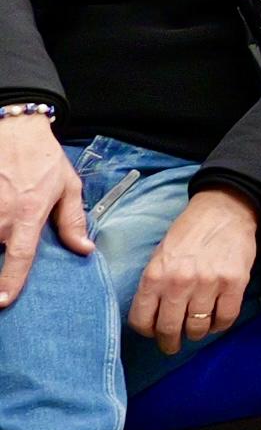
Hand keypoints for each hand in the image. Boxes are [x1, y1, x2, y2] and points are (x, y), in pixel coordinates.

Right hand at [0, 116, 88, 306]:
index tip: (3, 301)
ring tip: (3, 238)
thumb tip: (84, 250)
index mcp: (28, 215)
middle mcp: (1, 216)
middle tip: (4, 269)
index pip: (20, 257)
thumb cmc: (43, 158)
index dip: (11, 281)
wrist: (13, 128)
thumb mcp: (67, 186)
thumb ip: (73, 221)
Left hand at [126, 190, 258, 348]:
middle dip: (170, 343)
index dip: (147, 332)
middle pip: (169, 329)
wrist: (223, 212)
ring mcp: (208, 283)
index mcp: (155, 275)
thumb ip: (154, 286)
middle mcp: (179, 282)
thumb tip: (153, 316)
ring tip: (197, 328)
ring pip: (197, 327)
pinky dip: (220, 325)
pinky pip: (225, 318)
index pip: (141, 320)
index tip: (154, 333)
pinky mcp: (234, 283)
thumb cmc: (188, 234)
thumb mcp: (159, 257)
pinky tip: (216, 320)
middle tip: (173, 345)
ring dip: (196, 333)